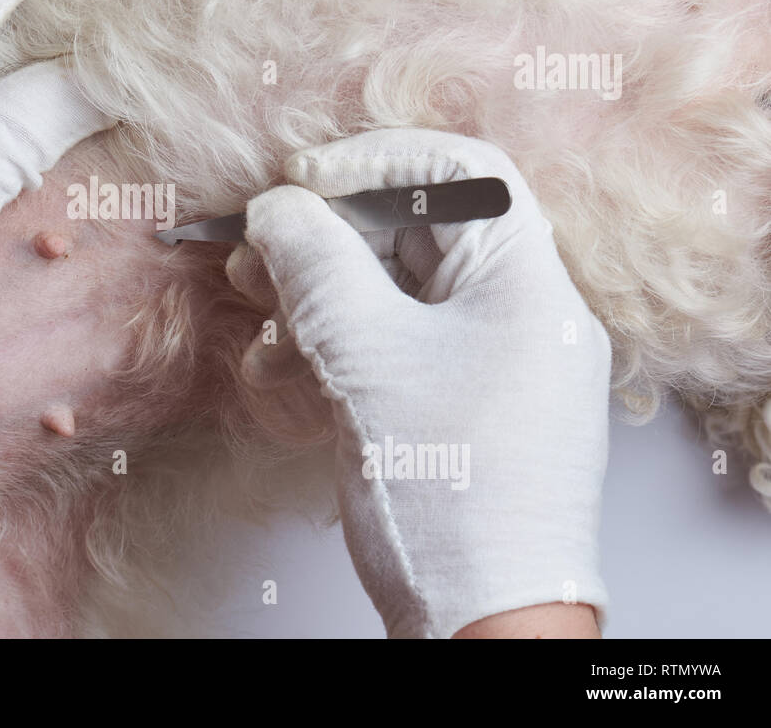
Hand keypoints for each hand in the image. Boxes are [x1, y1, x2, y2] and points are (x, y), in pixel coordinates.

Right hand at [227, 128, 610, 637]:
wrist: (479, 619)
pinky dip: (330, 343)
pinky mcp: (448, 404)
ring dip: (314, 290)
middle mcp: (513, 312)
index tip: (300, 183)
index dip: (375, 160)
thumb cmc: (448, 491)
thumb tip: (276, 207)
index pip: (462, 173)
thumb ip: (316, 264)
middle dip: (326, 234)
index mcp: (525, 283)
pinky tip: (279, 365)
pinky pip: (387, 346)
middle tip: (256, 245)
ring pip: (390, 291)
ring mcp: (482, 361)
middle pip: (415, 230)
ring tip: (254, 299)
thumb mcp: (366, 357)